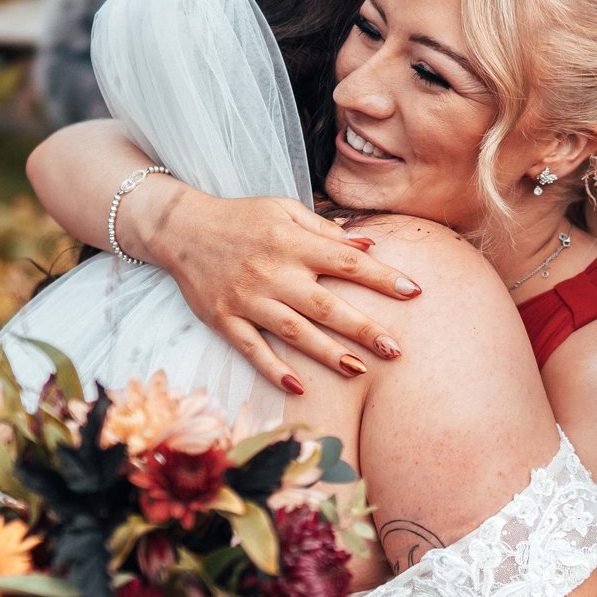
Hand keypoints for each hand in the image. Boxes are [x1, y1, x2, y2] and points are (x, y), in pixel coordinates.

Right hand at [156, 192, 421, 393]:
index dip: (382, 277)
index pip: (346, 262)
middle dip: (363, 328)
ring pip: (294, 332)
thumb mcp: (284, 209)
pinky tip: (299, 387)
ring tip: (360, 370)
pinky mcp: (224, 319)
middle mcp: (273, 273)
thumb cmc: (242, 218)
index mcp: (293, 243)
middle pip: (326, 305)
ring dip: (328, 353)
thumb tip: (368, 246)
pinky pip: (252, 349)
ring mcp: (248, 299)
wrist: (181, 228)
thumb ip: (325, 230)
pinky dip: (274, 368)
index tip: (414, 291)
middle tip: (396, 349)